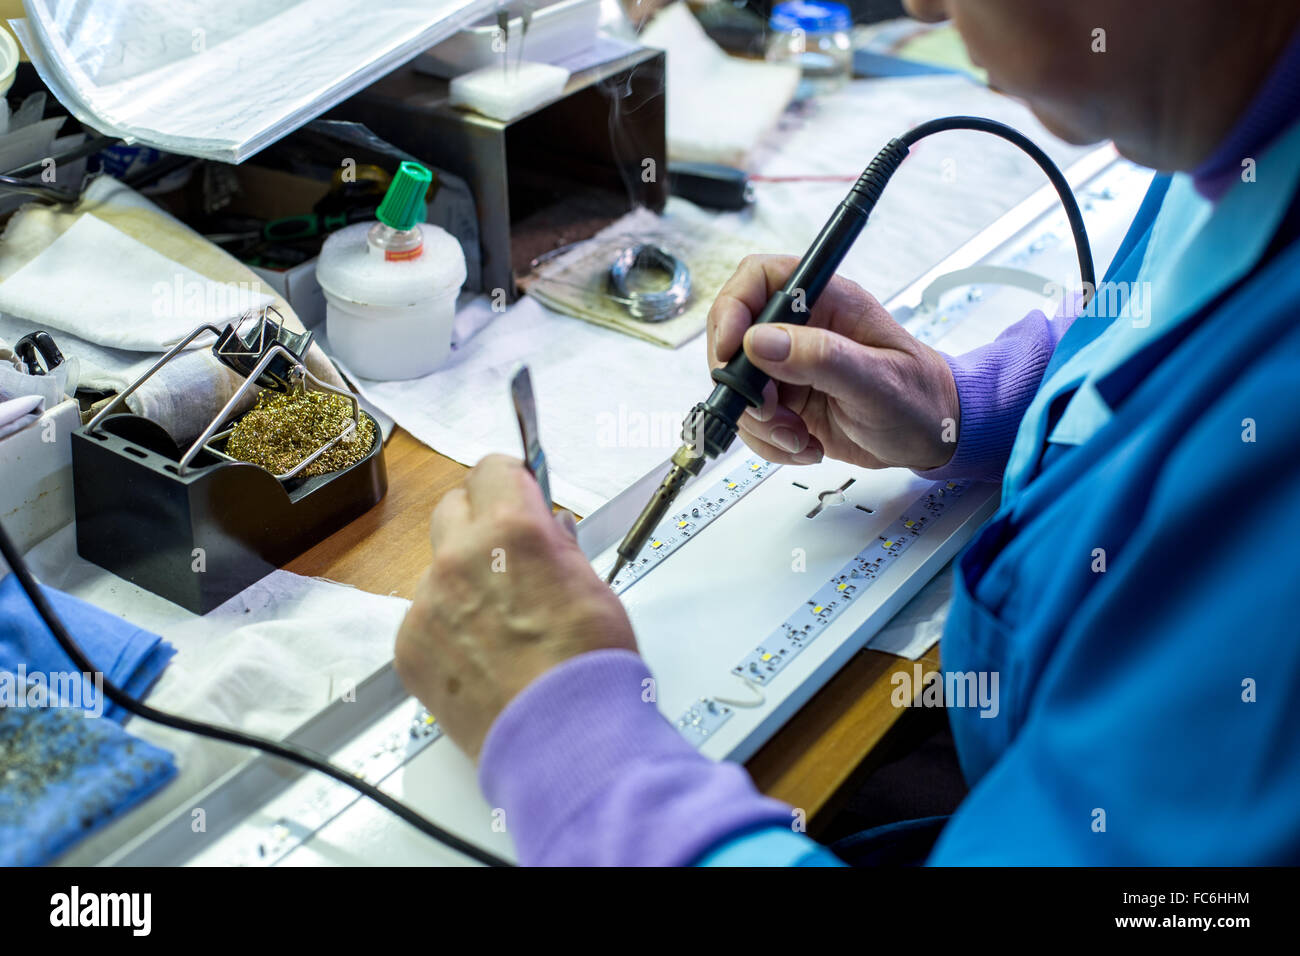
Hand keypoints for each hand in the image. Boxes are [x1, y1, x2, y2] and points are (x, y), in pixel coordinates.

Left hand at [394, 455, 636, 760]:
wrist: (562, 738)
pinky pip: (423, 618)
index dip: (511, 482)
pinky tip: (482, 658)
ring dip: (462, 582)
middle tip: (507, 556)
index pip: (494, 469)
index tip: (518, 495)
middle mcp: (460, 557)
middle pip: (453, 507)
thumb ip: (557, 548)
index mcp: (512, 531)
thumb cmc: (588, 667)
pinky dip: (447, 630)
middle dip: (479, 522)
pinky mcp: (409, 645)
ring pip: (438, 569)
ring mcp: (428, 602)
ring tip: (500, 627)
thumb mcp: (594, 586)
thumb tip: (545, 531)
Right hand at [708, 255, 959, 470]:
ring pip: (737, 385)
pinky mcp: (785, 400)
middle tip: (769, 410)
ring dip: (759, 421)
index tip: (733, 350)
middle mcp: (801, 329)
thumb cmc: (920, 398)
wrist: (932, 438)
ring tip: (798, 436)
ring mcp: (789, 366)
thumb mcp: (876, 379)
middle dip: (742, 382)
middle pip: (735, 336)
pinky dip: (768, 441)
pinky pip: (751, 418)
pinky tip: (804, 445)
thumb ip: (821, 357)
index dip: (734, 309)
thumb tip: (762, 341)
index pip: (758, 279)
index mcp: (827, 300)